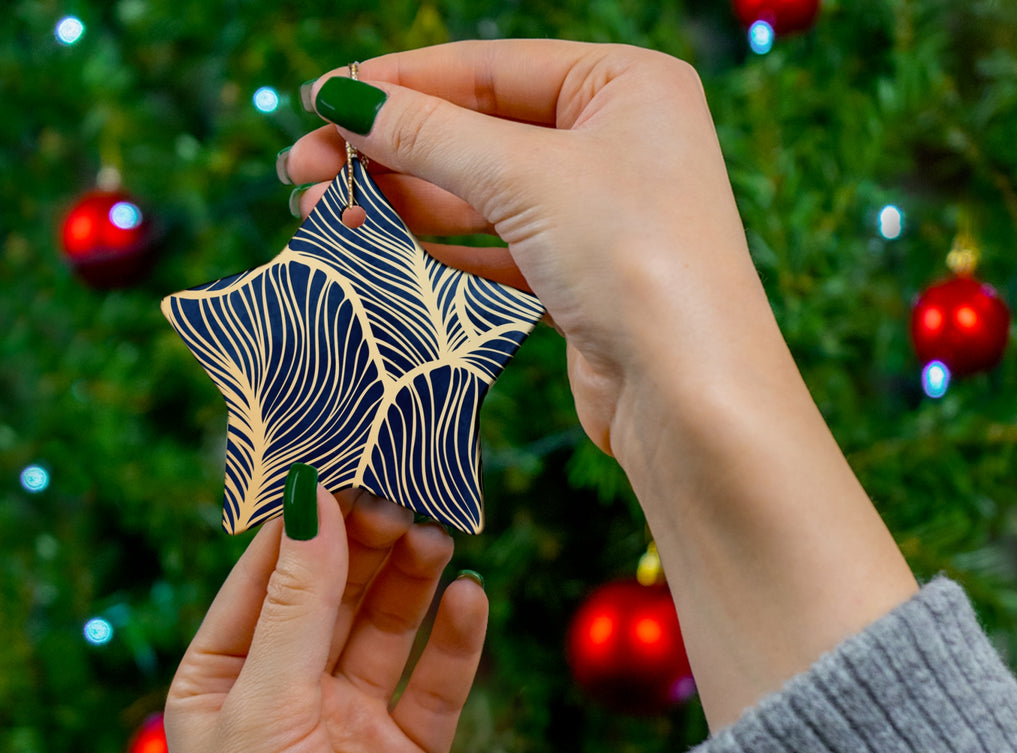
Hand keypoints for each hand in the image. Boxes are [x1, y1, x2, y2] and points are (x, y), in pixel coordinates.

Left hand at [165, 485, 486, 752]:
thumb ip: (297, 605)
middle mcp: (289, 693)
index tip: (344, 458)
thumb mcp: (265, 709)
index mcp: (225, 679)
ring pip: (389, 627)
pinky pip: (437, 682)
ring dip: (413, 580)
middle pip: (335, 592)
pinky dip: (456, 640)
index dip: (305, 518)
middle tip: (405, 494)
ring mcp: (352, 723)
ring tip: (439, 535)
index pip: (267, 574)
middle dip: (367, 543)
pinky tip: (472, 599)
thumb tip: (311, 501)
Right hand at [285, 42, 916, 729]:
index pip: (488, 68)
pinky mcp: (580, 279)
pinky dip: (438, 250)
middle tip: (302, 173)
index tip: (319, 102)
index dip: (397, 84)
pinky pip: (495, 250)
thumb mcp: (526, 177)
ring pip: (480, 197)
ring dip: (403, 204)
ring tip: (324, 215)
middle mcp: (616, 143)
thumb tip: (344, 99)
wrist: (690, 395)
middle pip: (477, 133)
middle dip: (388, 152)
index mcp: (625, 85)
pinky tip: (381, 251)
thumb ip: (430, 135)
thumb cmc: (635, 260)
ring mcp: (599, 215)